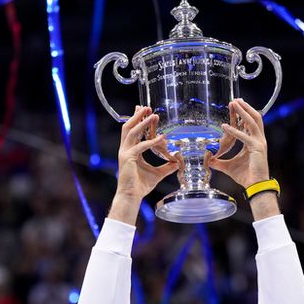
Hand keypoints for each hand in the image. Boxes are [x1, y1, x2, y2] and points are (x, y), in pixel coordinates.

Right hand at [108, 106, 177, 223]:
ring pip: (132, 132)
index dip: (137, 120)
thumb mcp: (157, 174)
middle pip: (128, 127)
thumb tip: (177, 163)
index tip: (144, 110)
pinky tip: (161, 138)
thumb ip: (166, 167)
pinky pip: (140, 146)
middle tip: (147, 107)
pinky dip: (151, 141)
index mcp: (130, 151)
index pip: (132, 131)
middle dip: (137, 116)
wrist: (132, 196)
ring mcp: (125, 153)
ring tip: (152, 115)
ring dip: (142, 122)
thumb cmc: (141, 186)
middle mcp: (125, 149)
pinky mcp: (128, 158)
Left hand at [206, 99, 269, 188]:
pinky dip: (234, 131)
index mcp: (254, 142)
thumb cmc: (245, 176)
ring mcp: (259, 143)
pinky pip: (244, 137)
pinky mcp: (257, 148)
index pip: (250, 123)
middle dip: (245, 107)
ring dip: (243, 112)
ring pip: (253, 122)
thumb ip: (218, 162)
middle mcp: (258, 140)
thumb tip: (207, 160)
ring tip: (234, 104)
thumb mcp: (228, 167)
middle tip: (235, 99)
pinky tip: (225, 126)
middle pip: (254, 118)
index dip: (244, 113)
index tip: (236, 105)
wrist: (254, 186)